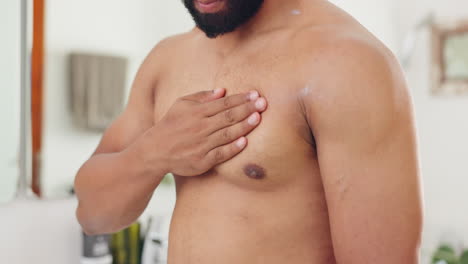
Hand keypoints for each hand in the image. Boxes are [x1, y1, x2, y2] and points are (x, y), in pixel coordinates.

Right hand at [152, 88, 266, 175]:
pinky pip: (221, 154)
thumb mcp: (181, 104)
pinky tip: (244, 141)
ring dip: (244, 126)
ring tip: (258, 118)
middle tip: (263, 103)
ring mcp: (201, 145)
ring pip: (227, 134)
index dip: (241, 99)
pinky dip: (232, 148)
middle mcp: (200, 127)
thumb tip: (222, 91)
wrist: (155, 151)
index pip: (223, 103)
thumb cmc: (171, 124)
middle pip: (228, 117)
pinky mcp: (202, 161)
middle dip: (247, 109)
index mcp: (196, 112)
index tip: (255, 94)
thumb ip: (202, 97)